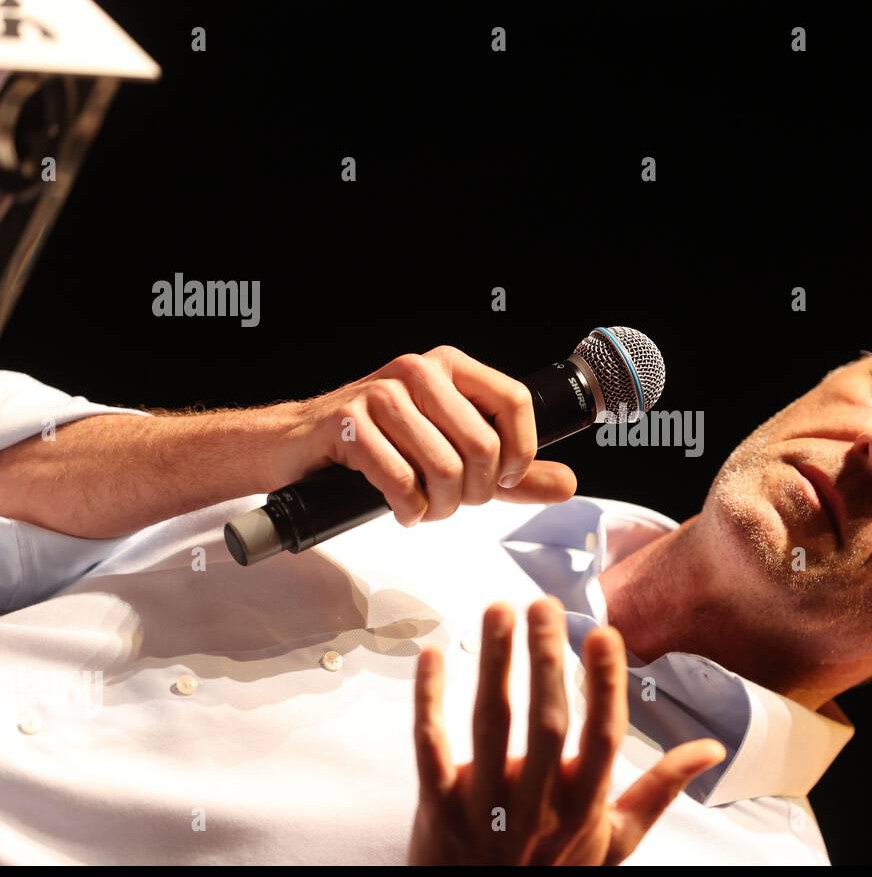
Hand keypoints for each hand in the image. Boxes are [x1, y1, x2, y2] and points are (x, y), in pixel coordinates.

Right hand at [269, 347, 576, 524]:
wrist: (298, 446)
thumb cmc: (381, 445)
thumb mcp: (455, 452)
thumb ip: (513, 472)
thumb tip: (567, 484)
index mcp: (451, 367)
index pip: (515, 401)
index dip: (521, 453)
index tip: (505, 480)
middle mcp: (419, 370)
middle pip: (483, 446)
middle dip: (474, 493)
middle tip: (455, 503)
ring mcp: (381, 393)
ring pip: (443, 468)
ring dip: (440, 506)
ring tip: (427, 507)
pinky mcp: (348, 423)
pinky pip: (400, 481)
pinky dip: (408, 509)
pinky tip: (402, 508)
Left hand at [408, 597, 726, 864]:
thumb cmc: (555, 870)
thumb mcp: (615, 839)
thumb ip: (660, 789)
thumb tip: (712, 748)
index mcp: (584, 805)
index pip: (602, 737)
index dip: (605, 685)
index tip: (603, 634)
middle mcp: (537, 806)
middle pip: (545, 722)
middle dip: (546, 658)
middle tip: (543, 605)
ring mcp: (484, 806)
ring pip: (490, 723)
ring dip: (495, 662)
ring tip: (499, 609)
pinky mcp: (437, 807)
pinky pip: (430, 746)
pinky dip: (429, 699)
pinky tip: (433, 654)